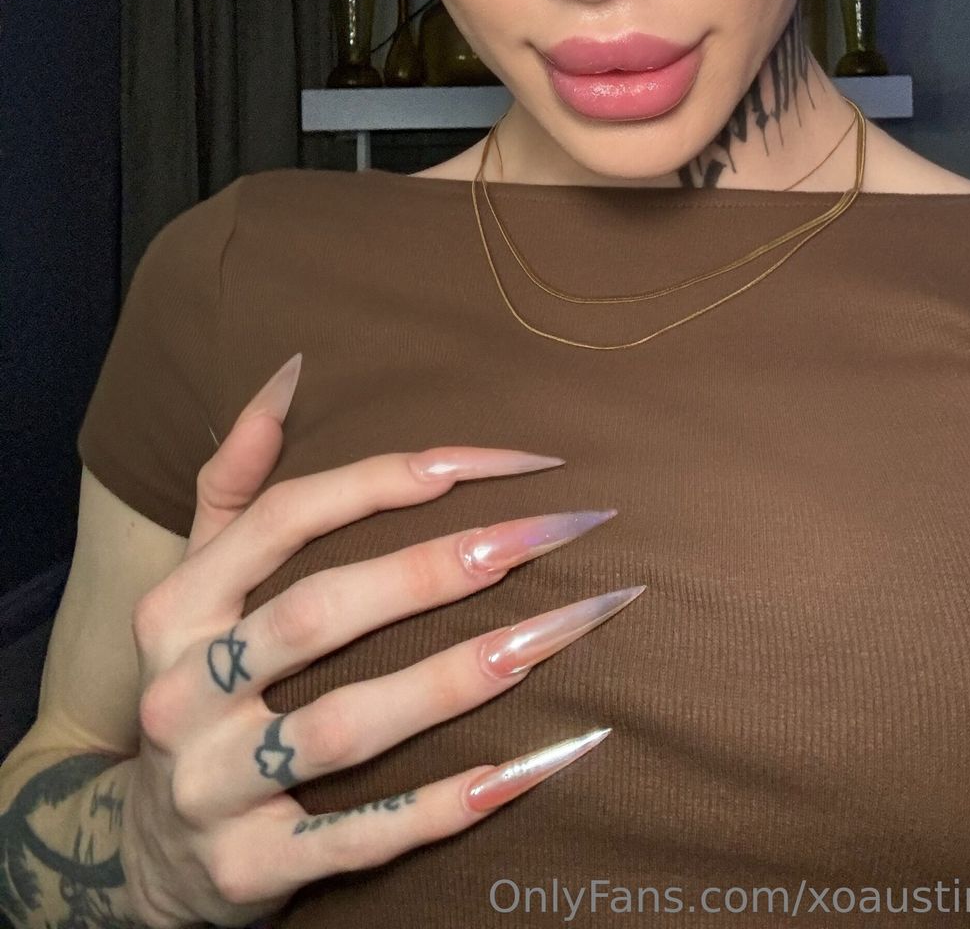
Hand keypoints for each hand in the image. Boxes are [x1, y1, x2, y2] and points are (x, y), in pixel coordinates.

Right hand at [121, 355, 638, 928]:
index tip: (497, 459)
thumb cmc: (197, 685)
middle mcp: (183, 693)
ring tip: (555, 634)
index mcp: (177, 607)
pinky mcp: (251, 872)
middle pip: (320, 614)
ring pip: (348, 725)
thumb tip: (289, 372)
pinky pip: (363, 838)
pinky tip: (529, 766)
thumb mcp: (193, 584)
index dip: (389, 480)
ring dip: (460, 677)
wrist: (139, 856)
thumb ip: (236, 483)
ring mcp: (215, 787)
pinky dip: (447, 805)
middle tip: (550, 532)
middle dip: (440, 567)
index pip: (287, 519)